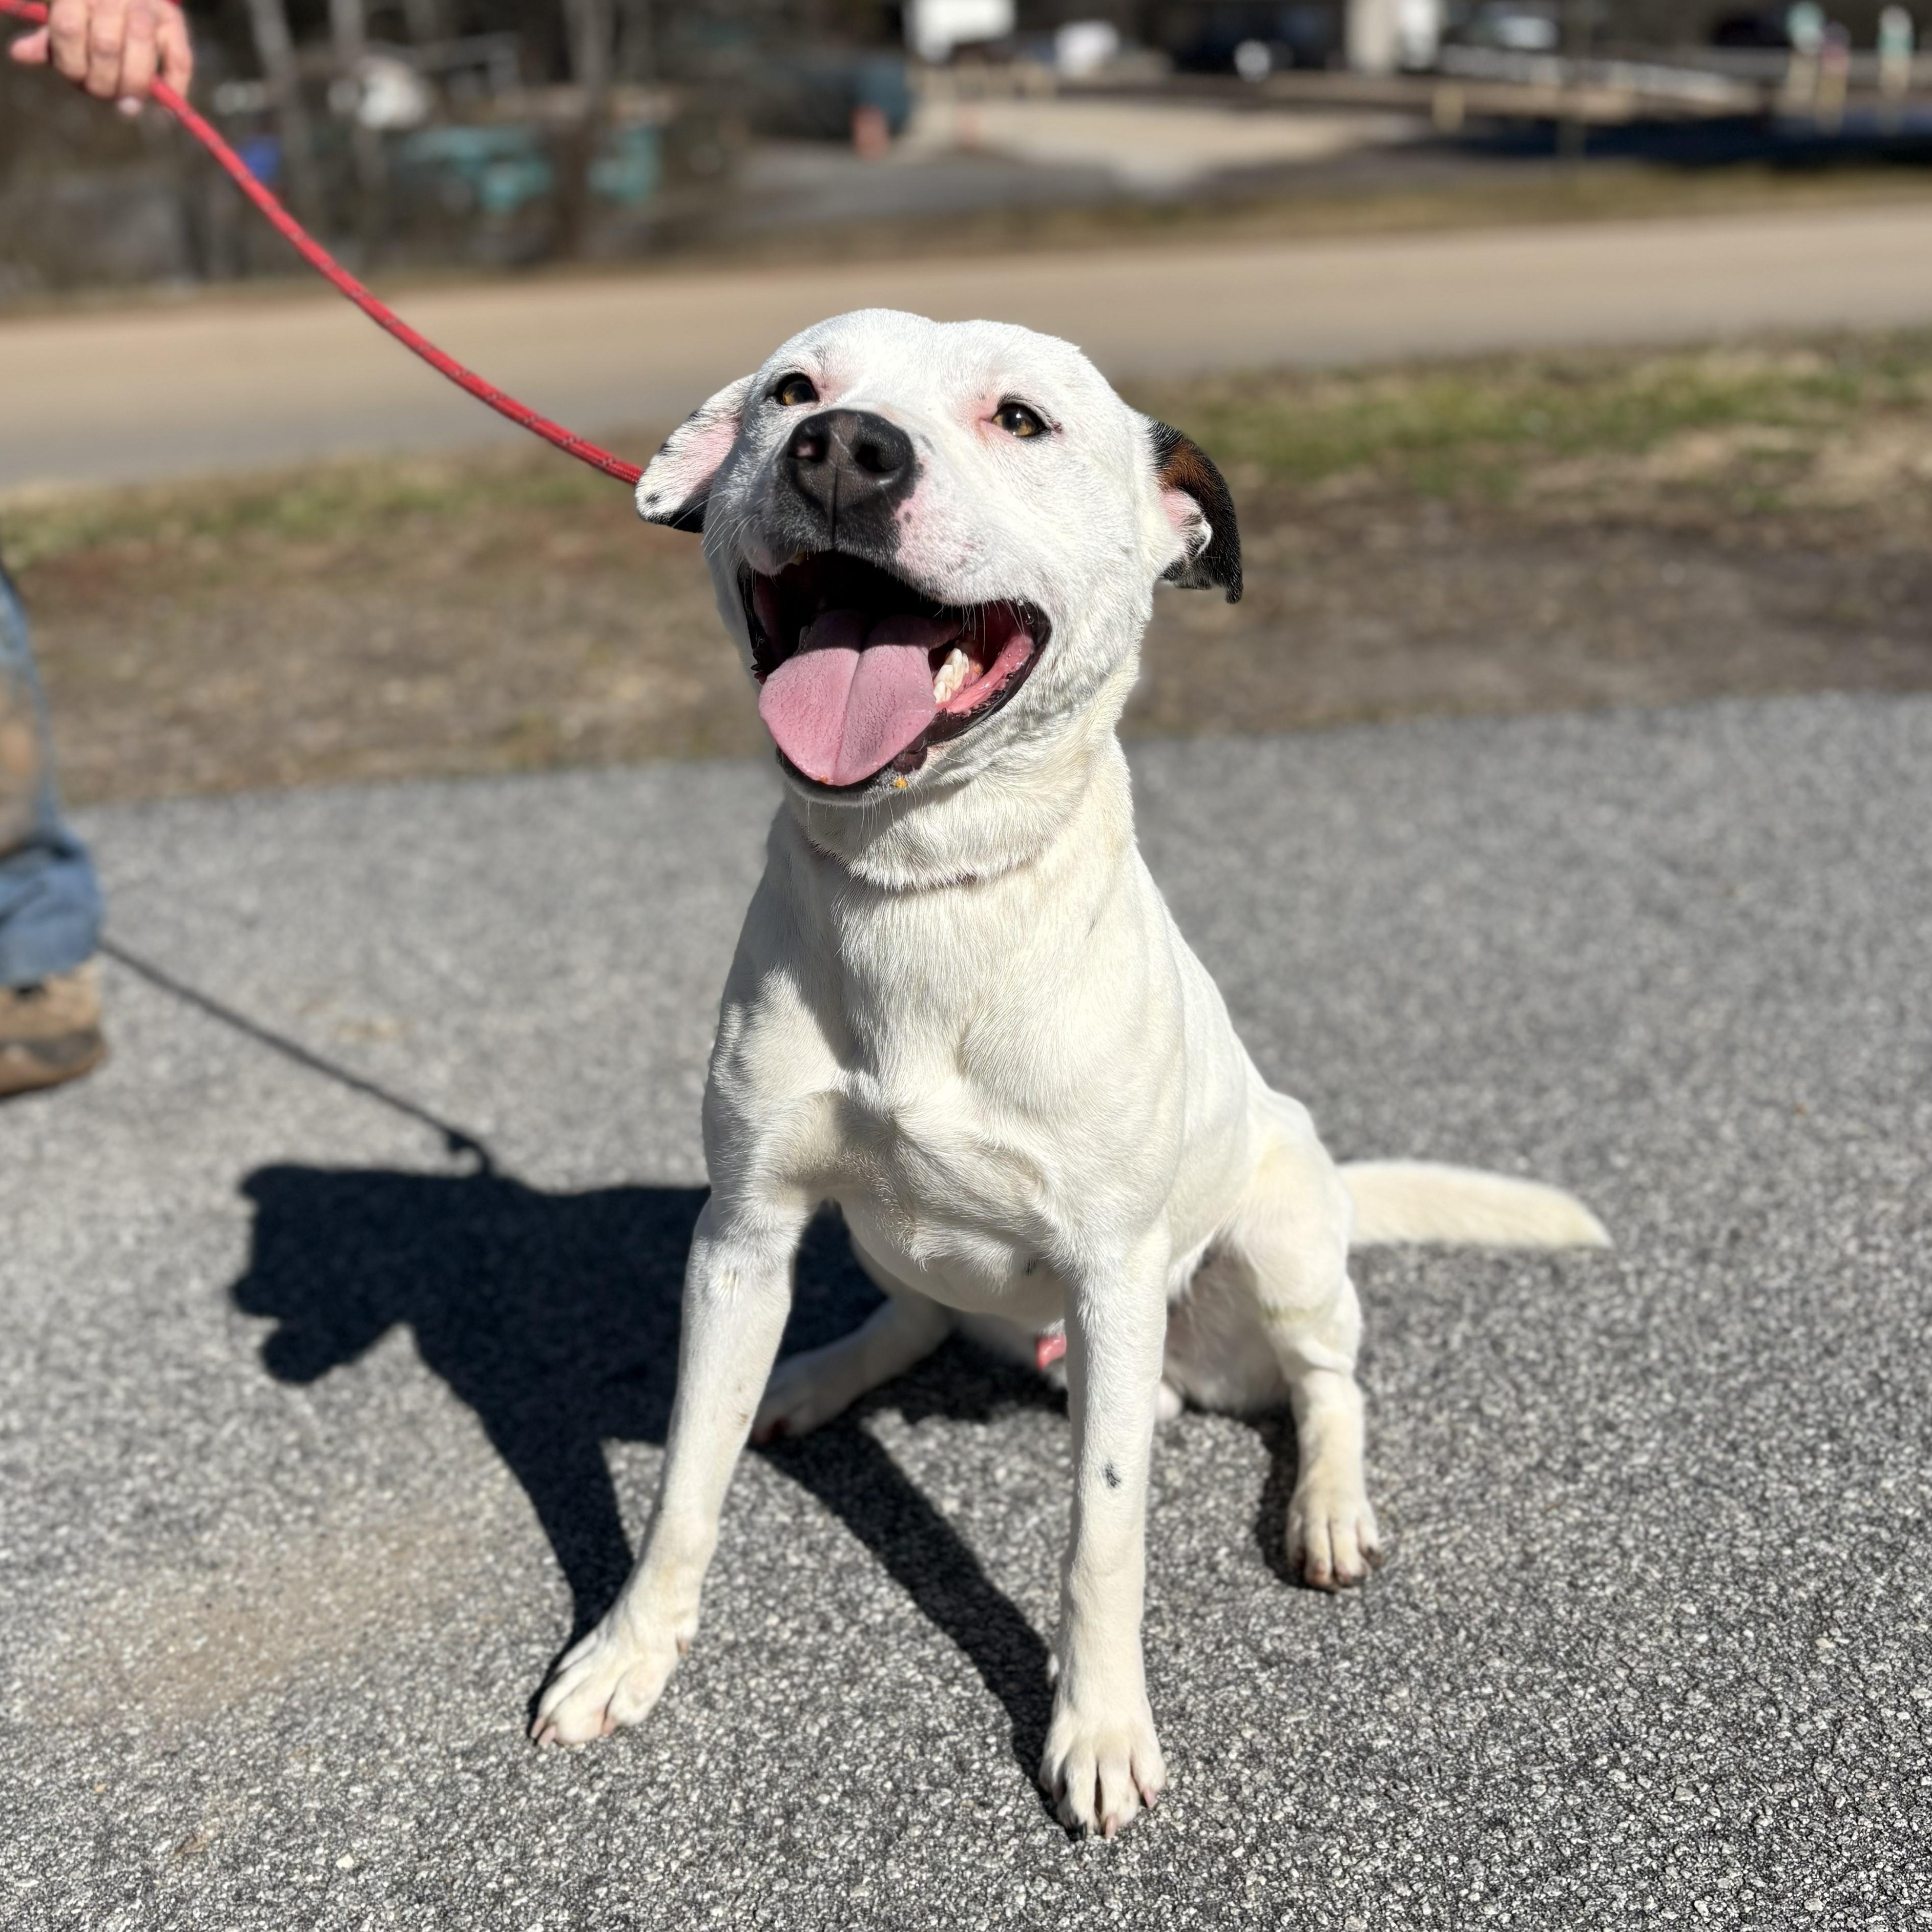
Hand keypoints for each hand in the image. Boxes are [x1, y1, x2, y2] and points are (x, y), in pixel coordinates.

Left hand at [8, 0, 193, 110]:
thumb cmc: (92, 16)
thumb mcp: (67, 22)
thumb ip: (49, 41)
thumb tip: (18, 54)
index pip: (68, 30)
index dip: (73, 65)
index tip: (79, 82)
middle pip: (105, 45)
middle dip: (104, 82)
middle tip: (104, 95)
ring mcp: (147, 5)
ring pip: (140, 51)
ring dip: (133, 85)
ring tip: (128, 102)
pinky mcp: (174, 22)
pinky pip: (178, 61)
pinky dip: (174, 89)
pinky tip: (163, 112)